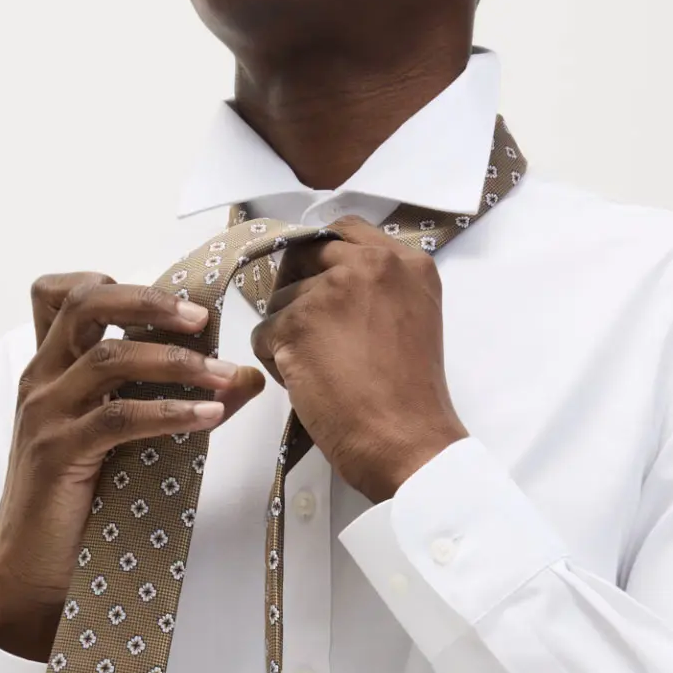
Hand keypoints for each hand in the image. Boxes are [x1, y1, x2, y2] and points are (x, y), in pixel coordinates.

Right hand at [0, 272, 264, 659]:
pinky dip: (169, 413)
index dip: (112, 283)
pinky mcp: (58, 454)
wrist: (29, 574)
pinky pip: (118, 418)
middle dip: (151, 303)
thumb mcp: (121, 443)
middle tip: (203, 320)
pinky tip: (208, 418)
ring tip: (224, 377)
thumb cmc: (74, 508)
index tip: (170, 303)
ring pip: (109, 360)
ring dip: (177, 363)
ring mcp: (45, 416)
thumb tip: (244, 377)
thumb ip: (168, 400)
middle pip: (86, 305)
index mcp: (48, 372)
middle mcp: (40, 382)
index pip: (58, 294)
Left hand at [249, 215, 466, 502]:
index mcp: (406, 261)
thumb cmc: (410, 397)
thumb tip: (325, 280)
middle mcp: (370, 263)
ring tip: (323, 371)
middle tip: (315, 338)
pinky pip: (262, 334)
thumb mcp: (409, 318)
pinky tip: (310, 385)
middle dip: (298, 295)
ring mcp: (332, 290)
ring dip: (288, 335)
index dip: (322, 259)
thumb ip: (377, 289)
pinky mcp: (298, 323)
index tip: (322, 290)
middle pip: (303, 257)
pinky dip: (276, 363)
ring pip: (279, 300)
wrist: (409, 442)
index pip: (344, 230)